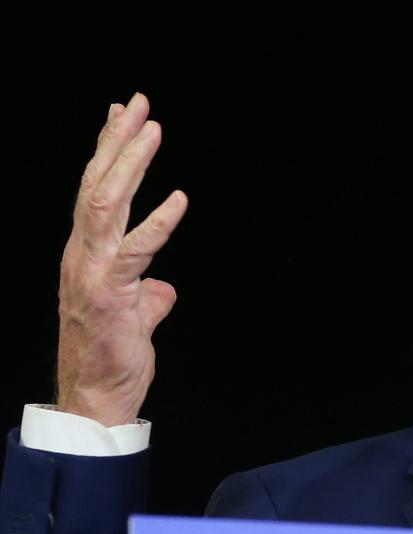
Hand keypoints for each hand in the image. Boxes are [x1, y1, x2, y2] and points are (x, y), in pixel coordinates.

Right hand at [56, 93, 186, 426]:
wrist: (96, 400)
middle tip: (138, 103)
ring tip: (152, 129)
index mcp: (86, 255)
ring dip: (130, 164)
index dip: (107, 150)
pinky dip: (158, 223)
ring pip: (106, 205)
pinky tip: (179, 198)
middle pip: (96, 185)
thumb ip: (147, 297)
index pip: (94, 191)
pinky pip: (135, 251)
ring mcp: (92, 272)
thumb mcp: (135, 319)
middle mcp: (82, 255)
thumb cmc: (113, 360)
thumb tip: (162, 291)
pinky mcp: (111, 295)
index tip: (120, 113)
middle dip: (116, 140)